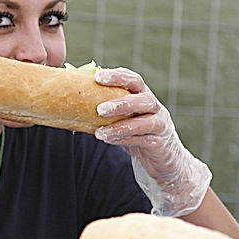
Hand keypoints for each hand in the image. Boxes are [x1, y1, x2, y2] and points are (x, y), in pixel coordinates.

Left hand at [92, 66, 212, 217]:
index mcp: (144, 97)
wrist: (165, 162)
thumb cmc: (138, 134)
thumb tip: (73, 98)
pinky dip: (125, 140)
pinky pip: (143, 140)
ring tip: (99, 131)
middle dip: (121, 102)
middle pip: (143, 98)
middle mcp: (155, 109)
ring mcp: (160, 126)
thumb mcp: (124, 118)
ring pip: (145, 121)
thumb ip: (107, 109)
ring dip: (120, 125)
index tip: (98, 76)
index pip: (134, 80)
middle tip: (99, 108)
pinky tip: (108, 140)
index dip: (118, 76)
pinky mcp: (160, 145)